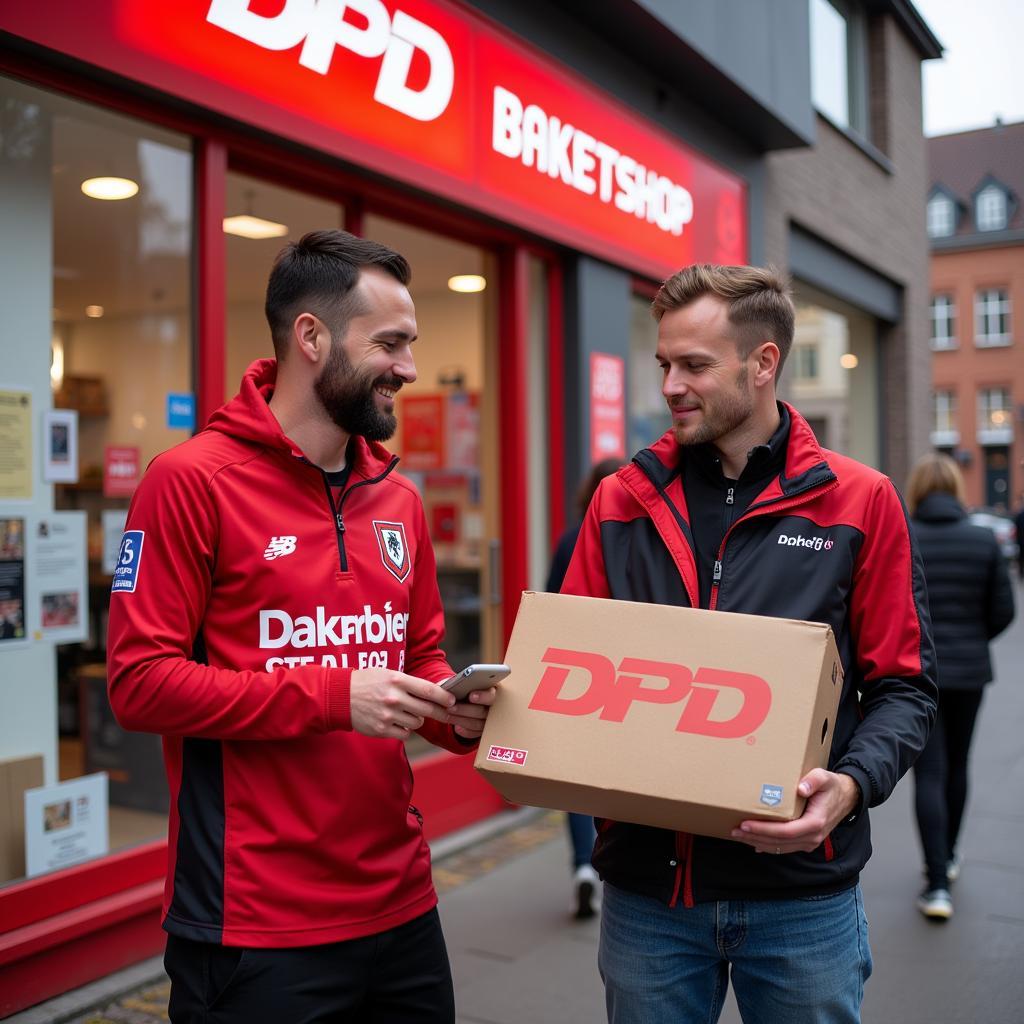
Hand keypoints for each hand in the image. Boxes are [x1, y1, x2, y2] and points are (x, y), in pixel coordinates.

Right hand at [349, 669, 454, 740]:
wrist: (340, 696)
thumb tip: (434, 693)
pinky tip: (399, 723)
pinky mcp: (381, 729)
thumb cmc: (368, 682)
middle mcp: (394, 697)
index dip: (444, 697)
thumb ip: (409, 683)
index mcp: (397, 680)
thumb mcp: (388, 674)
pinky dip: (406, 730)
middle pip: (427, 709)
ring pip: (417, 723)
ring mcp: (387, 715)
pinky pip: (405, 734)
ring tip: (409, 713)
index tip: (453, 700)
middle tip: (448, 713)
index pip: (428, 690)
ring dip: (418, 720)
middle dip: (440, 712)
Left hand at [448, 687, 497, 739]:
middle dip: (465, 710)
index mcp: (492, 691)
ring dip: (461, 720)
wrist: (461, 697)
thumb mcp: (461, 682)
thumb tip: (454, 689)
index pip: (491, 695)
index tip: (471, 696)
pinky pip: (474, 733)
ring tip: (448, 715)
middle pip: (483, 712)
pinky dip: (465, 731)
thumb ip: (462, 683)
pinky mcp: (483, 730)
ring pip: (478, 724)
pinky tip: (456, 727)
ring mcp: (489, 720)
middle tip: (451, 708)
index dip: (483, 696)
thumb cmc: (463, 687)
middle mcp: (493, 707)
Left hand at [729, 769, 859, 854]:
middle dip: (754, 837)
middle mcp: (812, 836)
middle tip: (734, 830)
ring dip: (758, 842)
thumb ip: (814, 780)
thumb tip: (801, 788)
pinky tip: (753, 842)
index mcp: (815, 823)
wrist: (846, 798)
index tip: (745, 823)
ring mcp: (809, 841)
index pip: (785, 831)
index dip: (764, 829)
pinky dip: (768, 846)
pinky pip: (784, 847)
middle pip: (779, 842)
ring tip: (739, 835)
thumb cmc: (832, 787)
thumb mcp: (825, 777)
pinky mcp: (805, 841)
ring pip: (780, 848)